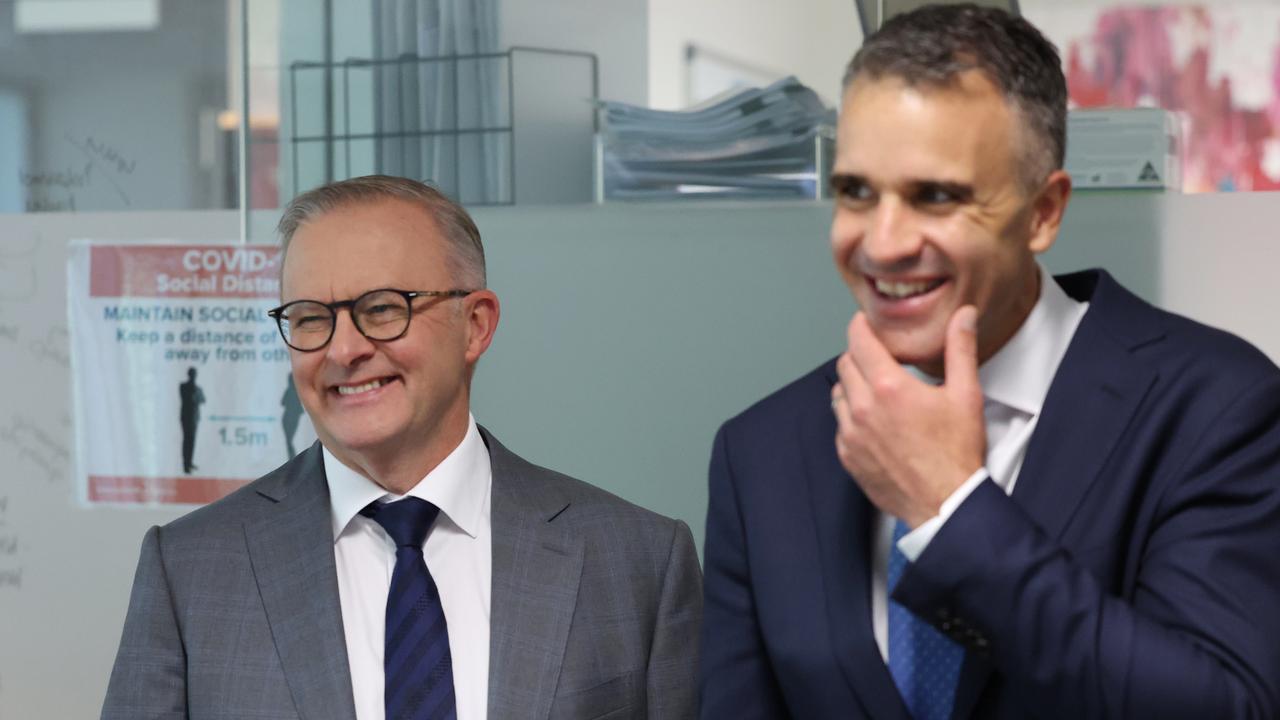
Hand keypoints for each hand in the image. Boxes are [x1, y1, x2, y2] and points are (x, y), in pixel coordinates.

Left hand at [831, 306, 985, 527]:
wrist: (945, 505)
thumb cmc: (956, 454)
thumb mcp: (966, 395)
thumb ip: (960, 349)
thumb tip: (963, 316)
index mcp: (889, 388)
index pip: (858, 340)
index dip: (860, 326)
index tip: (866, 323)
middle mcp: (862, 408)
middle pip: (845, 364)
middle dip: (860, 355)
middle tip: (879, 358)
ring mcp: (851, 434)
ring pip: (838, 394)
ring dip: (853, 386)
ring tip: (878, 391)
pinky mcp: (847, 455)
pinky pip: (840, 425)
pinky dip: (852, 417)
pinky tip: (875, 422)